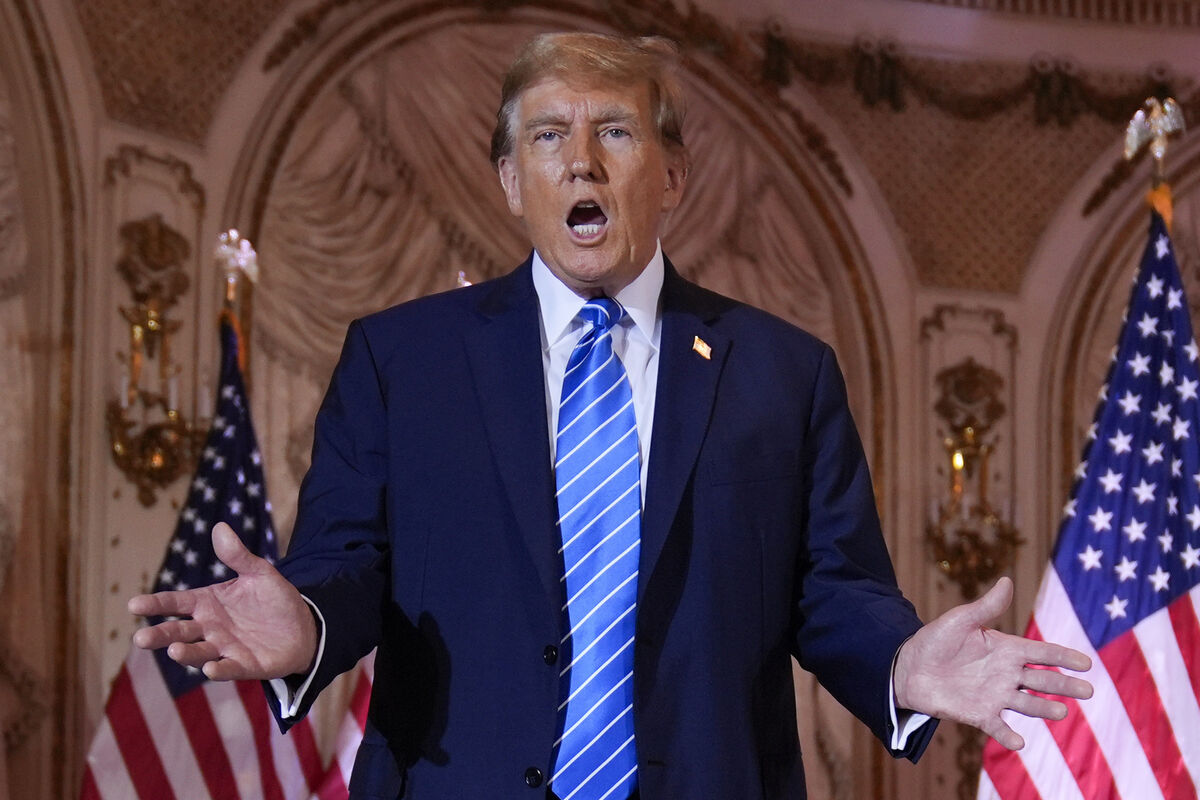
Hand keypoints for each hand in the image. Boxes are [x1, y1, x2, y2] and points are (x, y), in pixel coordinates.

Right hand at [127, 522, 317, 680]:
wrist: (304, 628)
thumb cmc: (275, 600)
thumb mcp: (260, 573)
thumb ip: (238, 555)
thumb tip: (220, 527)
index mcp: (208, 603)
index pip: (176, 602)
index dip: (156, 604)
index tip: (133, 604)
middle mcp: (210, 628)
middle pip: (179, 632)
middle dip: (160, 635)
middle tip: (140, 639)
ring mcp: (225, 648)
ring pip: (198, 652)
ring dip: (185, 653)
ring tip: (174, 650)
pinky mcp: (244, 665)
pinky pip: (228, 669)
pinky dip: (218, 669)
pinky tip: (210, 668)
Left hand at [893, 577, 1092, 750]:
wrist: (909, 667)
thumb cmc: (936, 640)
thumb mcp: (961, 620)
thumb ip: (987, 606)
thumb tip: (1006, 579)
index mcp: (1006, 649)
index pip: (1041, 653)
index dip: (1063, 657)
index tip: (1086, 663)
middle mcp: (1007, 674)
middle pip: (1043, 681)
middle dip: (1065, 685)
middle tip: (1088, 691)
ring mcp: (995, 696)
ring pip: (1027, 704)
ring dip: (1044, 709)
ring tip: (1061, 712)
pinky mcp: (979, 714)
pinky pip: (998, 727)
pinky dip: (1008, 735)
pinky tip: (1019, 742)